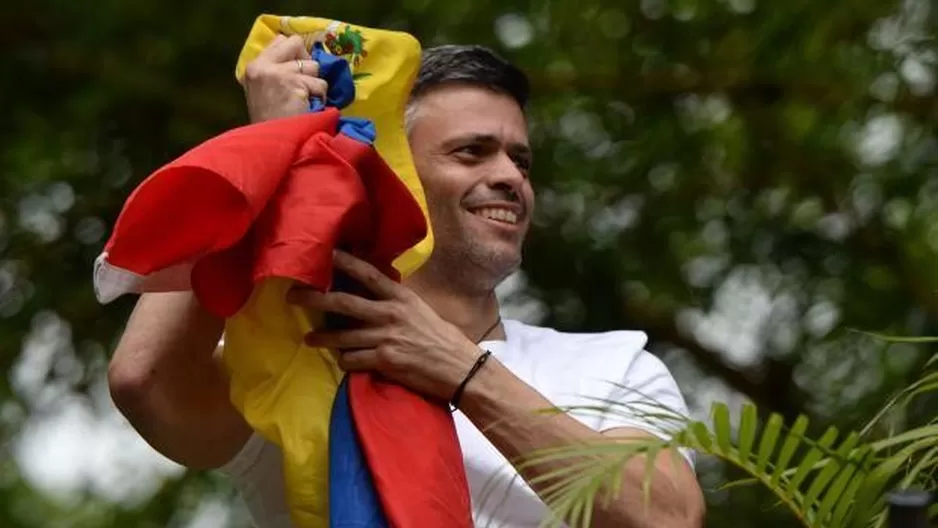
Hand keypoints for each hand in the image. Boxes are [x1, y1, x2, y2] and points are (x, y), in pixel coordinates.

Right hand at [241, 34, 327, 122]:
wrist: (271, 145)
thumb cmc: (270, 122)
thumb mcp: (264, 91)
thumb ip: (276, 71)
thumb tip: (302, 59)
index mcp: (253, 67)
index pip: (280, 40)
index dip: (294, 54)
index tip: (298, 71)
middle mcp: (263, 66)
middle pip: (296, 43)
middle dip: (307, 62)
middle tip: (305, 83)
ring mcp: (279, 74)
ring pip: (313, 65)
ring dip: (315, 84)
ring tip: (304, 101)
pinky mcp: (295, 84)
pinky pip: (320, 84)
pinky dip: (320, 97)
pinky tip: (308, 109)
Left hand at [286, 251, 483, 401]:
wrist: (458, 367)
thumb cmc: (440, 337)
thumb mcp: (419, 310)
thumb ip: (395, 301)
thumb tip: (373, 292)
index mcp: (400, 297)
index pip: (368, 273)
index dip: (345, 262)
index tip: (325, 252)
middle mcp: (390, 314)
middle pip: (343, 302)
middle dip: (314, 298)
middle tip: (292, 296)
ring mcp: (385, 338)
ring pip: (341, 336)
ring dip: (321, 337)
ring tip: (308, 338)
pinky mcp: (383, 361)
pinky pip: (352, 359)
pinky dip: (345, 361)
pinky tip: (343, 361)